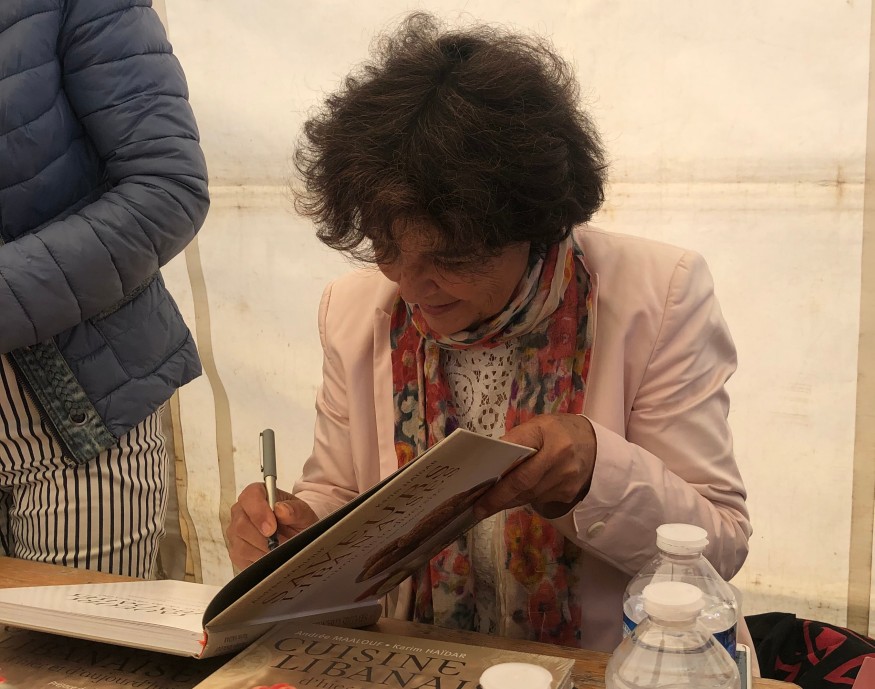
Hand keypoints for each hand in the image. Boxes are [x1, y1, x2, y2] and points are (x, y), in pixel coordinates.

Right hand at [227, 482, 318, 569]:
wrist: (296, 536)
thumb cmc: (296, 521)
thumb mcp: (304, 514)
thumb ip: (296, 510)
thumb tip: (281, 510)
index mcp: (258, 493)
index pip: (250, 497)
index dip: (259, 512)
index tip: (272, 528)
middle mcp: (242, 510)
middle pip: (241, 524)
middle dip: (263, 538)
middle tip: (280, 544)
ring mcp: (235, 531)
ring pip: (241, 544)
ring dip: (263, 550)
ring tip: (279, 550)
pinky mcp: (235, 550)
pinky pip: (240, 558)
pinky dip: (257, 560)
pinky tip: (269, 556)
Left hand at [474, 413, 596, 519]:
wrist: (595, 444)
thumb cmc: (558, 431)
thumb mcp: (538, 426)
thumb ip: (516, 440)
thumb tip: (491, 461)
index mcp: (546, 433)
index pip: (516, 453)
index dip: (498, 473)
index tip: (478, 489)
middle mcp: (558, 457)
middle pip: (523, 483)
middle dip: (498, 497)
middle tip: (478, 508)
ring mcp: (566, 478)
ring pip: (529, 496)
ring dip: (509, 500)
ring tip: (491, 503)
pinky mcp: (569, 494)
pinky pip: (540, 500)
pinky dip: (526, 499)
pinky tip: (516, 497)